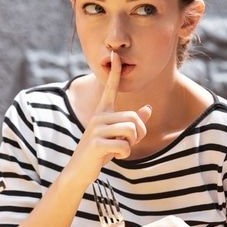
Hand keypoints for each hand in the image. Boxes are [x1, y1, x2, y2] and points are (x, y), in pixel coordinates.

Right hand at [67, 51, 151, 185]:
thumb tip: (148, 109)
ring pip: (131, 131)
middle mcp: (98, 117)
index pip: (110, 88)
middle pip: (134, 118)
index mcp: (102, 112)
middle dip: (139, 134)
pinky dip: (124, 154)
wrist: (79, 171)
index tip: (115, 55)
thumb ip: (133, 124)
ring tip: (119, 149)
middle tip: (128, 144)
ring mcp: (96, 129)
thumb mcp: (117, 137)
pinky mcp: (96, 143)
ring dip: (131, 144)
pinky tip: (112, 157)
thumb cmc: (100, 153)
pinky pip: (124, 146)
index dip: (114, 72)